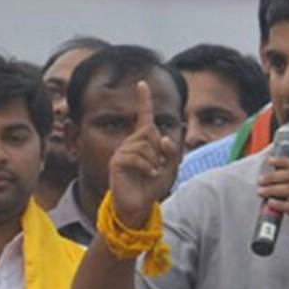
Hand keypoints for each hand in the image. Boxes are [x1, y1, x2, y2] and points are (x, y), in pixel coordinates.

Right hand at [108, 81, 180, 228]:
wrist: (139, 206)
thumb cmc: (153, 186)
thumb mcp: (170, 168)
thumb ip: (171, 151)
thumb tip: (162, 137)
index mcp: (143, 141)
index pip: (144, 117)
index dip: (144, 100)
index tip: (142, 83)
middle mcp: (131, 143)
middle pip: (149, 132)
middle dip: (159, 150)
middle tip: (158, 166)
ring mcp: (122, 151)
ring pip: (145, 145)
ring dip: (154, 161)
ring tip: (152, 173)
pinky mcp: (116, 162)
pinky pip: (135, 156)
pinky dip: (147, 167)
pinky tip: (149, 175)